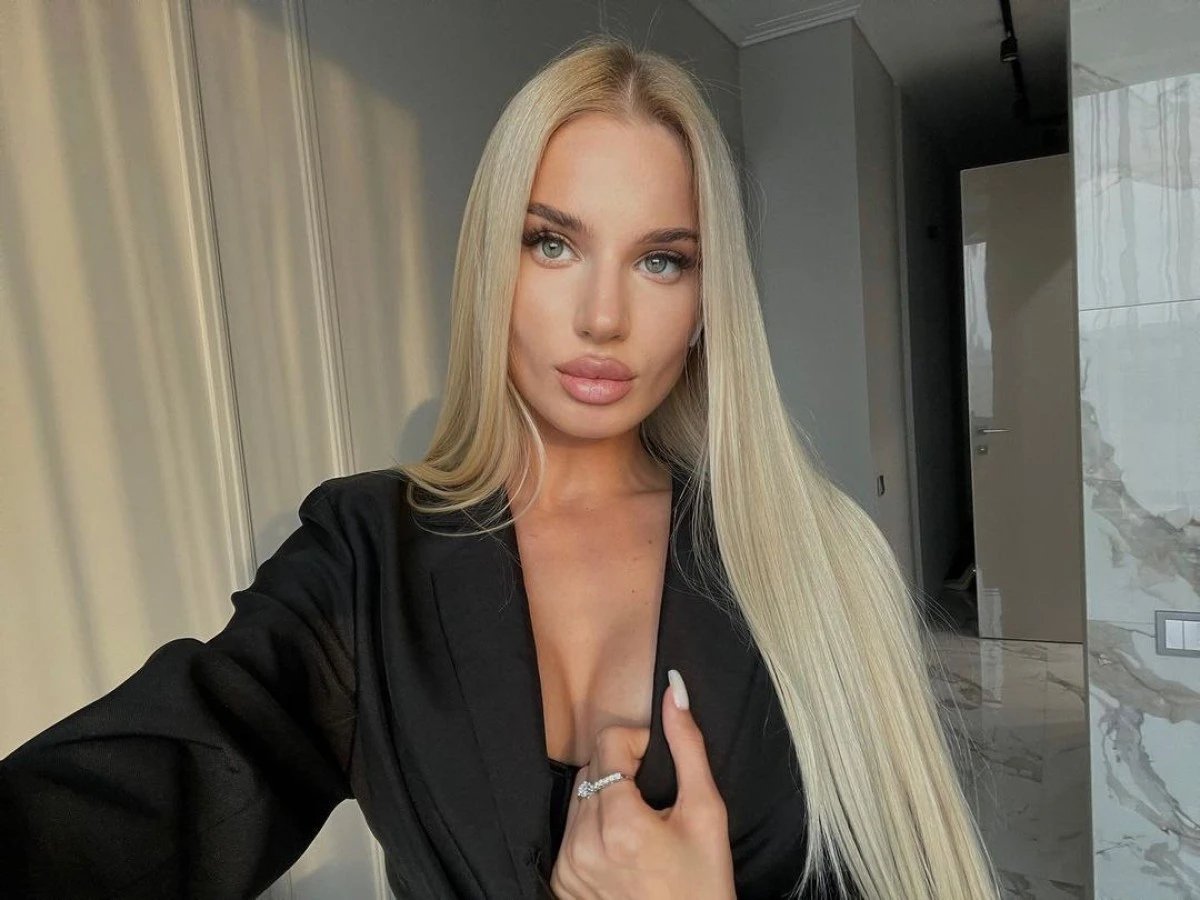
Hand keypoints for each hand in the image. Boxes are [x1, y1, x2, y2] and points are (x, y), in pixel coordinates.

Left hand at [548, 669, 735, 899]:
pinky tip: (622, 847)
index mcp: (620, 823)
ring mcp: (568, 867)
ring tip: (640, 824)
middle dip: (621, 770)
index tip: (658, 763)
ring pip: (579, 797)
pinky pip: (570, 831)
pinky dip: (592, 828)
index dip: (637, 743)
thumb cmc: (703, 881)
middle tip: (653, 798)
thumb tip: (675, 689)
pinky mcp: (561, 882)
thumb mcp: (707, 811)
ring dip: (606, 797)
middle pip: (592, 768)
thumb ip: (689, 746)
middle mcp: (584, 844)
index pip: (608, 743)